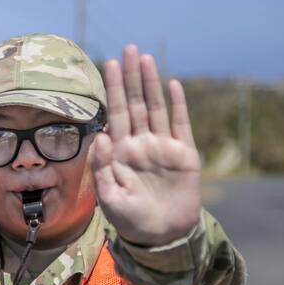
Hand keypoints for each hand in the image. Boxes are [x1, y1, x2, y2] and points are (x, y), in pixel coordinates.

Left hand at [89, 45, 200, 245]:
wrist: (162, 236)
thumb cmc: (130, 219)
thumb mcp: (109, 198)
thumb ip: (101, 168)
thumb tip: (100, 136)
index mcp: (119, 152)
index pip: (113, 114)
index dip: (111, 90)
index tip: (107, 65)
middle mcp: (139, 143)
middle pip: (133, 104)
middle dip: (129, 77)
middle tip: (128, 48)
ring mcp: (162, 146)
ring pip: (155, 107)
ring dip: (150, 83)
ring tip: (145, 58)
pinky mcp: (184, 154)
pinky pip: (180, 124)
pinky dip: (177, 104)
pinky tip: (172, 85)